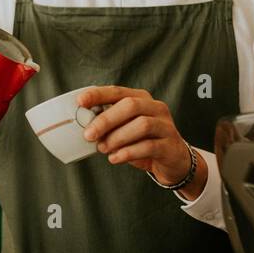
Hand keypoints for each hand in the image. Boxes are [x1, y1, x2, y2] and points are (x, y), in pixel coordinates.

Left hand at [78, 86, 205, 196]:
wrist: (173, 161)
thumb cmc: (144, 142)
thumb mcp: (125, 129)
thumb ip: (109, 124)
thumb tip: (84, 127)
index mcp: (141, 99)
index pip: (118, 91)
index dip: (98, 95)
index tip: (80, 101)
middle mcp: (155, 108)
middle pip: (130, 106)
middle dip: (106, 120)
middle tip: (89, 135)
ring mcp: (165, 126)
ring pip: (141, 125)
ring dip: (117, 138)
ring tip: (103, 148)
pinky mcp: (170, 145)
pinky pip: (149, 146)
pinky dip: (128, 153)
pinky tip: (115, 158)